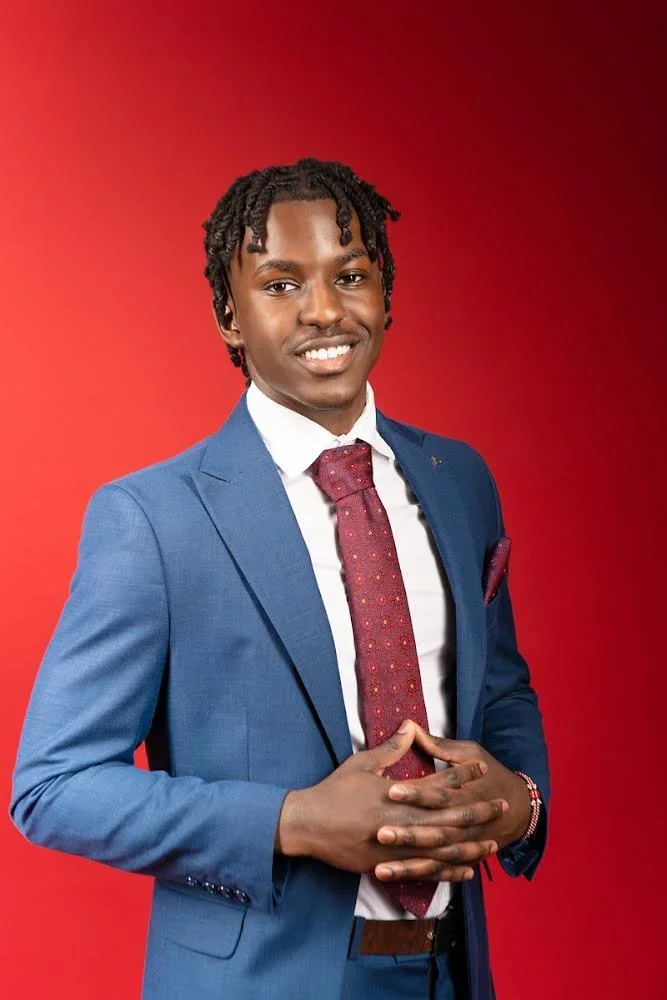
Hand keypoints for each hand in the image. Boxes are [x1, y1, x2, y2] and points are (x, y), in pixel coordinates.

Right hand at [276, 721, 501, 880]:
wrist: (308, 825)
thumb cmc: (334, 791)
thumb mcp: (362, 764)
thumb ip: (390, 749)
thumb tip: (410, 725)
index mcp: (397, 794)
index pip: (438, 783)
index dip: (462, 775)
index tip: (481, 768)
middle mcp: (403, 822)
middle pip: (449, 817)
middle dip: (478, 811)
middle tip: (502, 805)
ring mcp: (397, 848)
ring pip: (443, 849)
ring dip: (471, 845)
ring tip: (493, 842)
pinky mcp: (390, 866)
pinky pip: (426, 871)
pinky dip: (449, 871)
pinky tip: (467, 871)